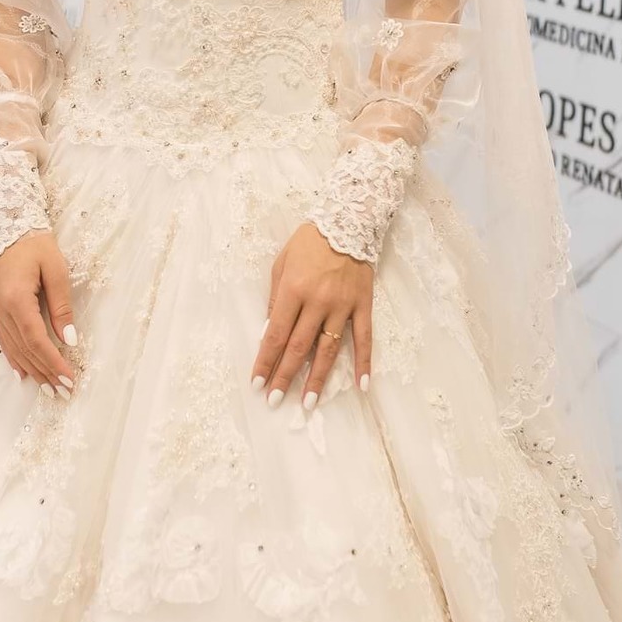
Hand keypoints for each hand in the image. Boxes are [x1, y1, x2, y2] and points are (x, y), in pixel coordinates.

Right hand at [0, 230, 76, 398]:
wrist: (8, 224)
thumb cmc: (35, 244)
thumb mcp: (56, 270)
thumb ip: (62, 306)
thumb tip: (69, 340)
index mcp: (16, 299)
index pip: (36, 340)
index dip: (52, 362)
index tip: (68, 379)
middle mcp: (2, 309)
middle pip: (24, 349)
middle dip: (45, 373)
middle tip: (63, 393)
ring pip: (13, 348)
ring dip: (31, 370)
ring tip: (47, 389)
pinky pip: (4, 340)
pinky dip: (14, 359)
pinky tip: (22, 372)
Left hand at [250, 221, 372, 409]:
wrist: (348, 219)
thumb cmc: (309, 241)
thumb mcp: (281, 263)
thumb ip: (275, 297)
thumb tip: (271, 330)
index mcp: (293, 290)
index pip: (276, 334)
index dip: (265, 361)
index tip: (257, 383)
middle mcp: (317, 302)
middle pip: (299, 347)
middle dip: (284, 376)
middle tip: (274, 401)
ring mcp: (342, 305)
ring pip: (328, 349)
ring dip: (317, 378)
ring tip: (308, 403)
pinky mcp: (363, 305)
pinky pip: (365, 338)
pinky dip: (364, 362)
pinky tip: (362, 385)